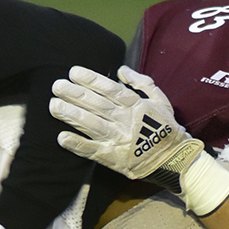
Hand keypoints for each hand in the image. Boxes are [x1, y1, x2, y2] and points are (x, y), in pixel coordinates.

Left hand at [48, 66, 228, 215]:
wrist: (174, 159)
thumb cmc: (165, 128)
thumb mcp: (160, 100)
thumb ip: (141, 83)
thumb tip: (122, 70)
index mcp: (135, 106)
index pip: (110, 90)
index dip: (91, 80)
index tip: (73, 72)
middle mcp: (125, 121)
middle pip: (97, 105)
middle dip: (75, 94)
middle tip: (56, 86)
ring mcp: (118, 140)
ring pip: (92, 125)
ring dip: (71, 116)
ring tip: (53, 106)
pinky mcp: (113, 159)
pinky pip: (93, 151)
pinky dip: (77, 145)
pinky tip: (61, 138)